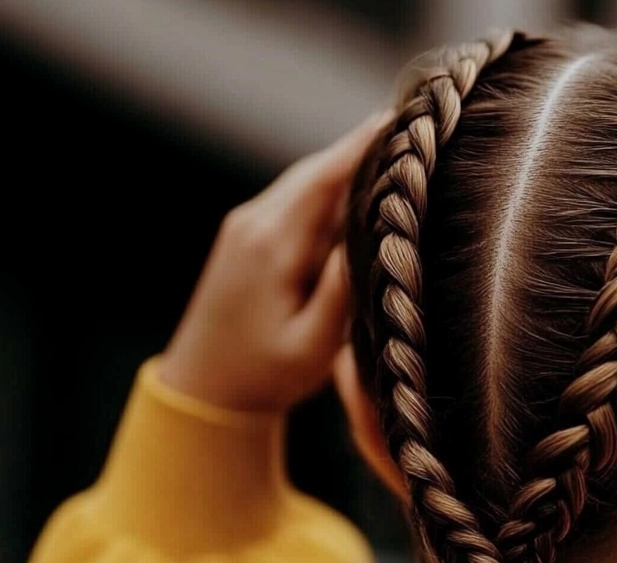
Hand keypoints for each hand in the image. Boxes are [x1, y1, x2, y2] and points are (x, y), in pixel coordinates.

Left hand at [159, 112, 387, 411]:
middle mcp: (254, 224)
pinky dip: (329, 186)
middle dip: (362, 146)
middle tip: (412, 126)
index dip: (364, 145)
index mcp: (272, 246)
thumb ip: (342, 292)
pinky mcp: (246, 235)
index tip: (403, 119)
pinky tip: (358, 186)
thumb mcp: (312, 346)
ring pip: (305, 181)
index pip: (325, 179)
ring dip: (346, 164)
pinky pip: (294, 198)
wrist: (203, 389)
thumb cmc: (264, 375)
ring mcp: (245, 226)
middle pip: (316, 170)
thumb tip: (374, 237)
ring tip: (394, 147)